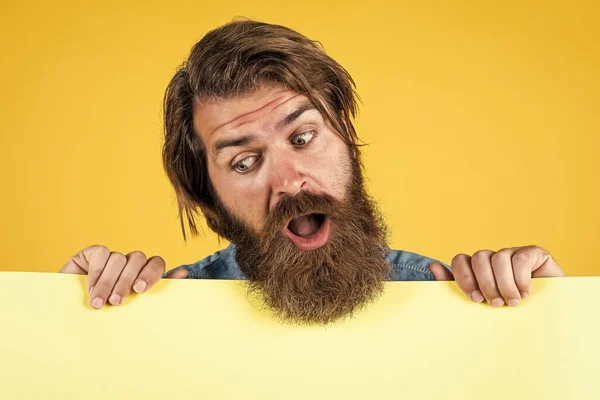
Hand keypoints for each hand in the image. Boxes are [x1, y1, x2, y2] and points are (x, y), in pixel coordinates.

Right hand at [60, 245, 185, 308]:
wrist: (70, 323)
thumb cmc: (108, 318)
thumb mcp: (134, 308)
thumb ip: (158, 292)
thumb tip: (184, 273)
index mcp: (142, 274)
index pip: (156, 263)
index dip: (152, 273)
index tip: (140, 290)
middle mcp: (128, 264)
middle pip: (138, 259)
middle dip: (127, 281)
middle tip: (117, 302)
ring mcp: (109, 258)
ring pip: (118, 258)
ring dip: (108, 282)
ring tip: (100, 303)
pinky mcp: (90, 254)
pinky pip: (100, 253)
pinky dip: (96, 272)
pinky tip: (89, 289)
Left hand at [428, 246, 564, 306]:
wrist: (548, 321)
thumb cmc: (511, 315)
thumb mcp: (481, 303)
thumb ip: (456, 287)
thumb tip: (432, 266)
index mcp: (478, 269)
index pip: (461, 260)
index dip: (464, 278)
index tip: (475, 299)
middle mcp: (494, 259)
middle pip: (478, 257)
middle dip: (485, 283)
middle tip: (495, 303)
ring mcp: (513, 254)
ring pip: (498, 257)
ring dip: (504, 284)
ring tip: (513, 302)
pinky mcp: (534, 253)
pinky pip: (520, 257)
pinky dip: (521, 278)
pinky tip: (526, 292)